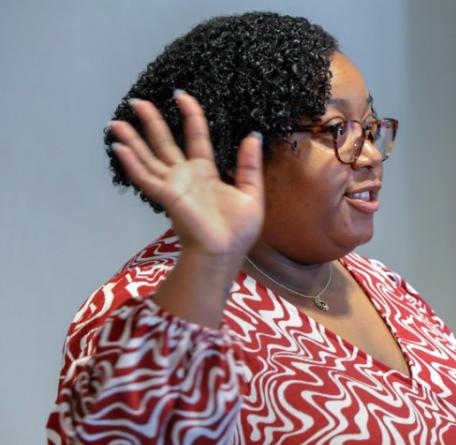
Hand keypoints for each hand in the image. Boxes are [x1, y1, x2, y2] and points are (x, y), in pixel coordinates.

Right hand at [109, 91, 263, 262]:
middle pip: (164, 143)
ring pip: (148, 157)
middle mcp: (185, 176)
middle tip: (138, 102)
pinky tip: (119, 148)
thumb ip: (249, 165)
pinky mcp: (167, 197)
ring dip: (132, 139)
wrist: (226, 253)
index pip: (195, 136)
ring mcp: (173, 186)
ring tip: (116, 122)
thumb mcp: (251, 192)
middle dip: (151, 121)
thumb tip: (252, 135)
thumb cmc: (238, 230)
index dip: (190, 115)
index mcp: (205, 173)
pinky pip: (145, 178)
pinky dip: (132, 163)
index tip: (182, 95)